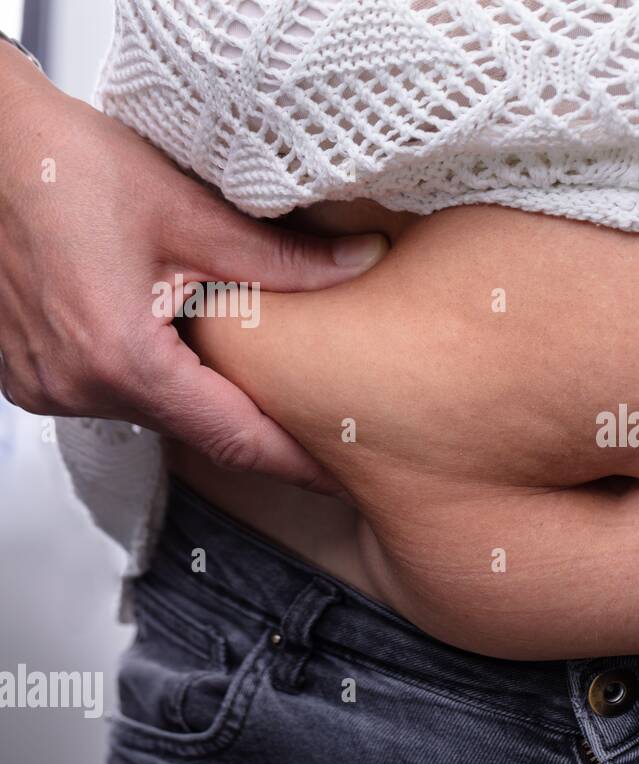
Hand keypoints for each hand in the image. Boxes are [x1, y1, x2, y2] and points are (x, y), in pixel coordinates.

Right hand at [0, 45, 387, 492]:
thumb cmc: (62, 166)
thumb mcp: (188, 211)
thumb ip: (281, 256)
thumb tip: (360, 263)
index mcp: (121, 361)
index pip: (232, 438)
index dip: (295, 463)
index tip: (344, 478)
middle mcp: (76, 388)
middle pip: (196, 430)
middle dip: (261, 429)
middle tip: (325, 429)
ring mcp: (46, 386)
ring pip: (157, 413)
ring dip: (209, 400)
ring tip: (271, 386)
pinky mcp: (34, 373)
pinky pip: (117, 394)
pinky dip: (162, 381)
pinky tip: (194, 353)